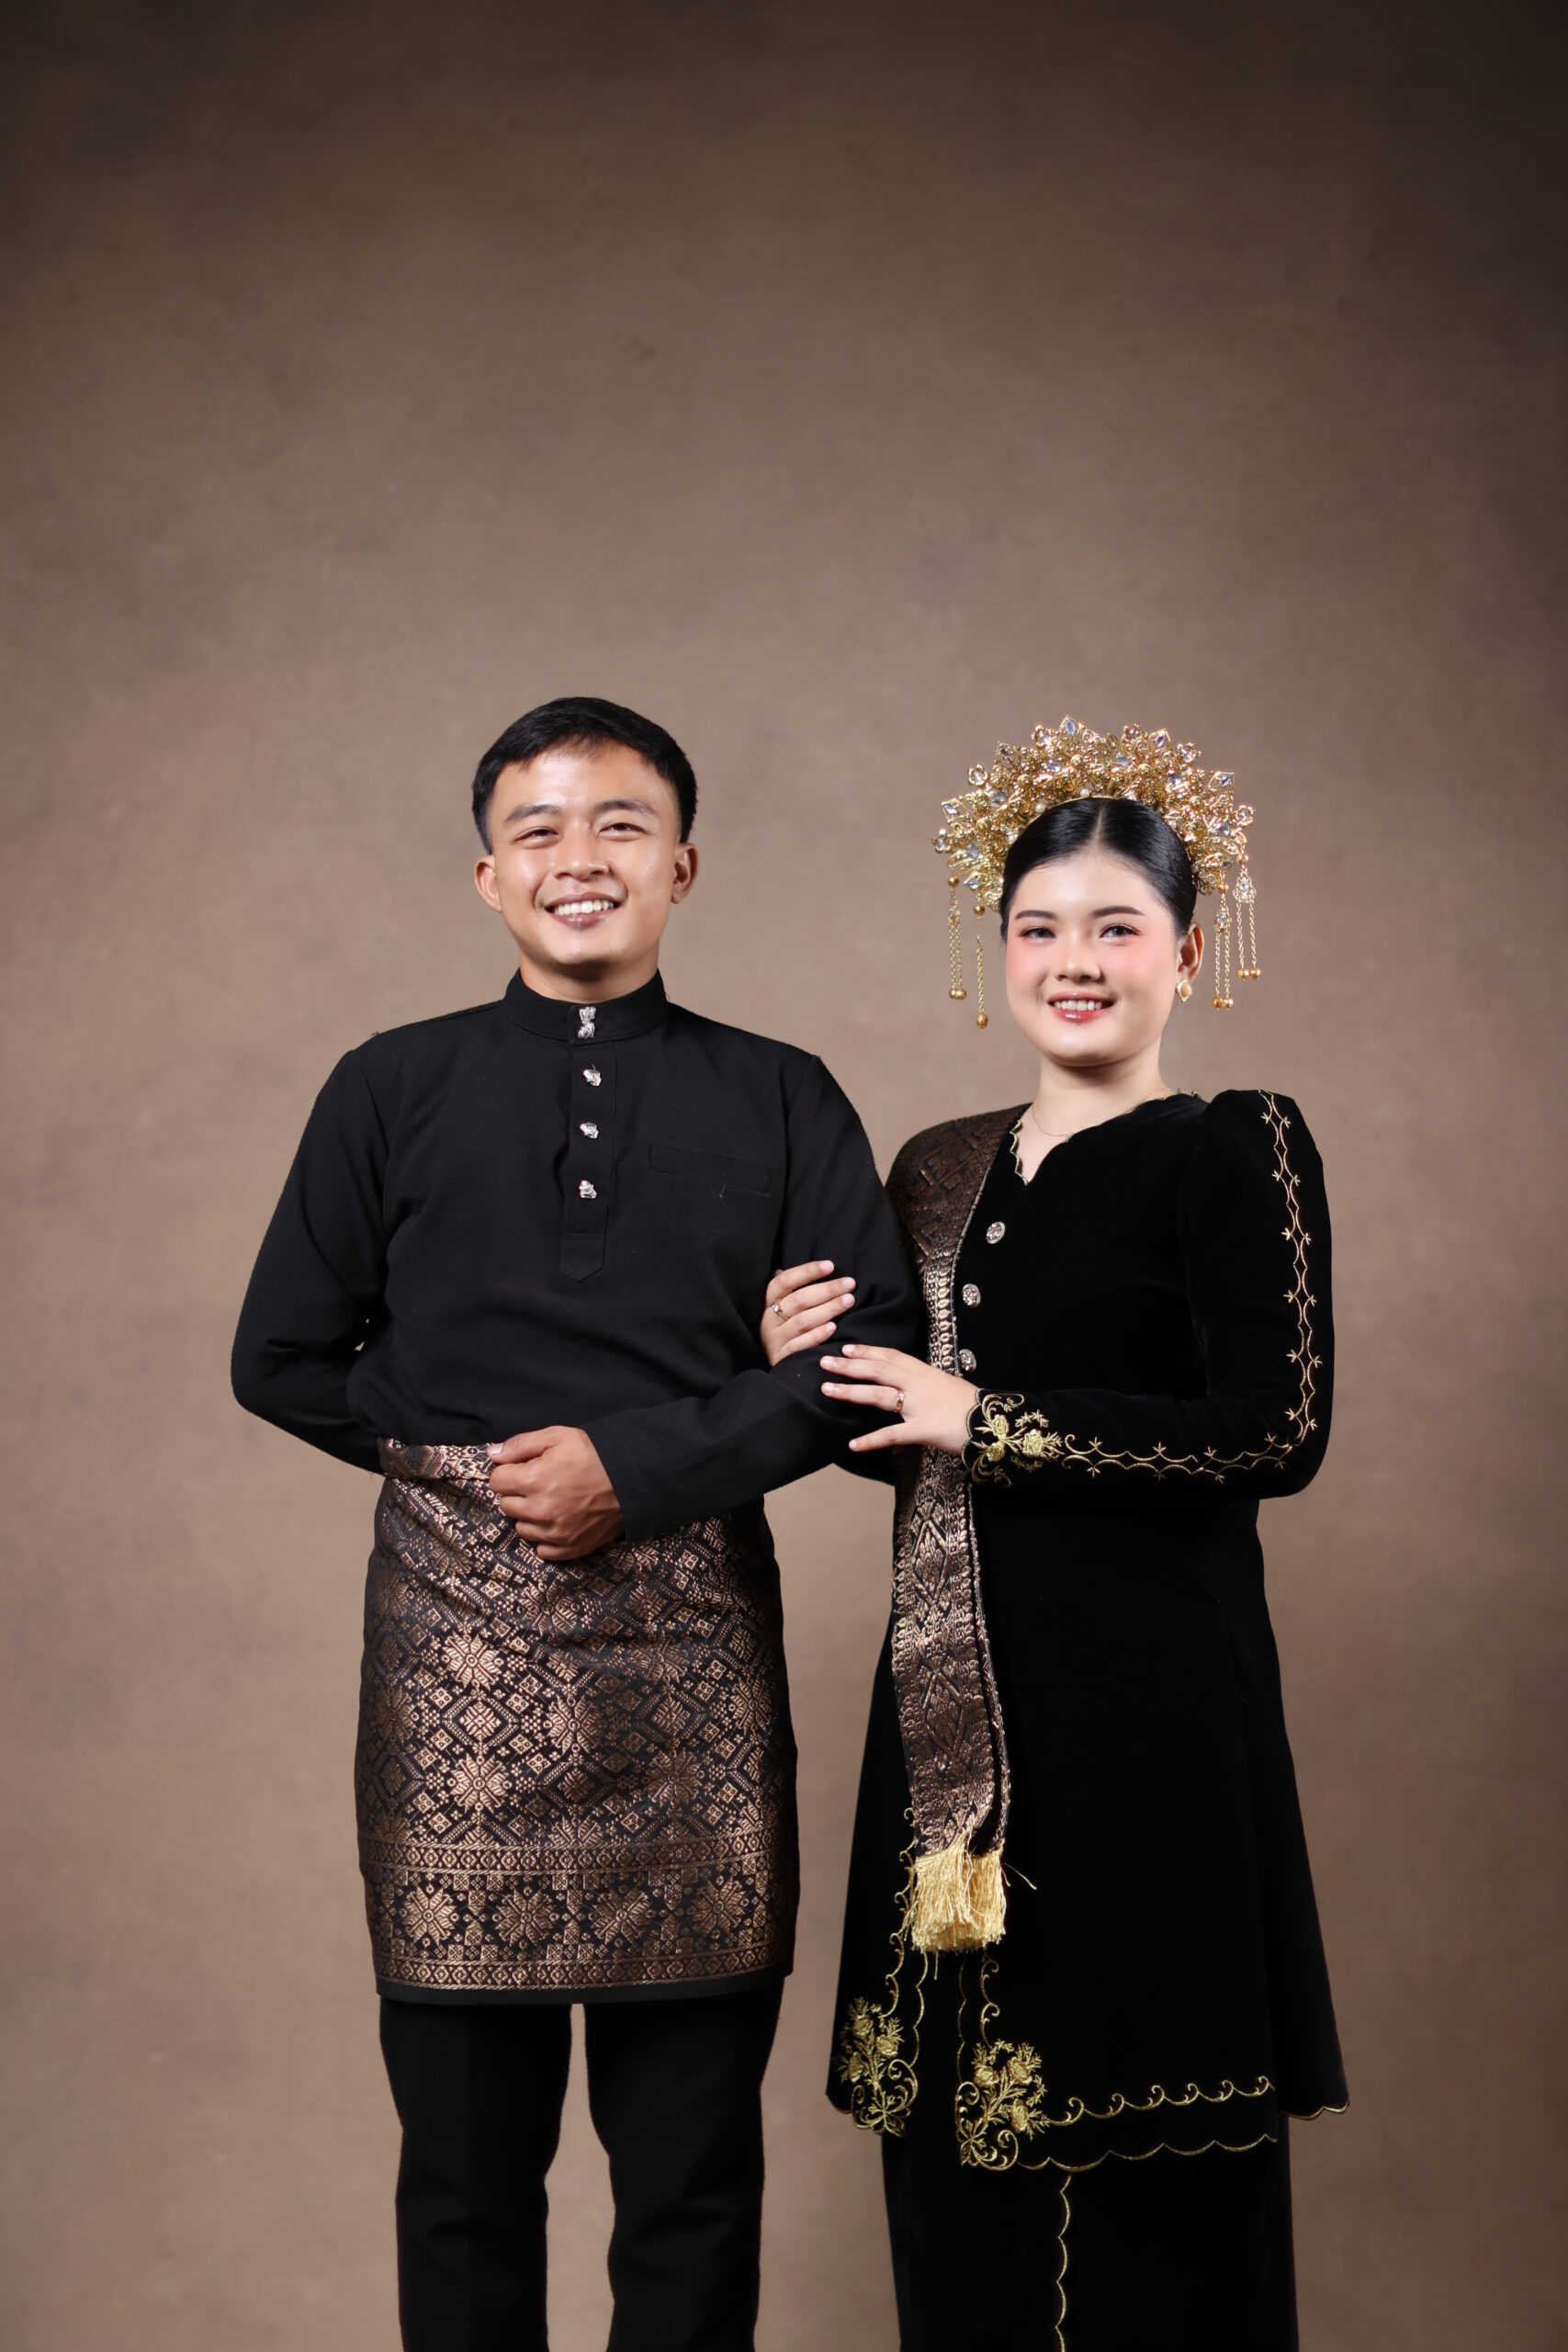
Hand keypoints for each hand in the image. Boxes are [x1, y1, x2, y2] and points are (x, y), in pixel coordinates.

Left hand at [486, 1427, 624, 1560]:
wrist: (632, 1479)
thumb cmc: (595, 1454)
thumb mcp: (557, 1436)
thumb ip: (520, 1444)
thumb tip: (492, 1454)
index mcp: (534, 1480)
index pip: (496, 1481)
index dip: (509, 1472)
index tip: (523, 1470)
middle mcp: (540, 1510)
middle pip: (506, 1505)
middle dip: (518, 1493)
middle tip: (540, 1483)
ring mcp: (554, 1532)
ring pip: (521, 1528)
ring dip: (530, 1516)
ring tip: (551, 1501)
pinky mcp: (568, 1548)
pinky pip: (540, 1549)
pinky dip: (545, 1537)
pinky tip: (558, 1521)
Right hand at [761, 1260, 856, 1364]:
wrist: (768, 1367)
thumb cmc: (780, 1327)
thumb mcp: (777, 1307)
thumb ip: (786, 1289)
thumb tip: (790, 1269)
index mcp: (766, 1302)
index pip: (784, 1281)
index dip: (807, 1272)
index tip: (830, 1265)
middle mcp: (768, 1319)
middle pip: (799, 1300)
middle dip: (827, 1290)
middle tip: (849, 1284)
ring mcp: (774, 1340)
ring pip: (803, 1321)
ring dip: (828, 1309)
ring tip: (849, 1300)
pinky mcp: (780, 1358)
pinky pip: (799, 1346)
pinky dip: (817, 1336)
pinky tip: (833, 1328)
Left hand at [820, 1345, 978, 1455]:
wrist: (994, 1422)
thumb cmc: (971, 1406)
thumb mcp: (946, 1386)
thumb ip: (924, 1384)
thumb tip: (906, 1386)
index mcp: (925, 1372)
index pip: (891, 1356)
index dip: (867, 1351)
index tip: (846, 1347)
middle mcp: (919, 1384)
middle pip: (878, 1369)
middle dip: (849, 1365)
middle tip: (824, 1361)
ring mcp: (919, 1406)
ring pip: (879, 1395)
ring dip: (850, 1392)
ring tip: (826, 1390)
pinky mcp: (923, 1429)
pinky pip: (892, 1435)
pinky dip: (870, 1441)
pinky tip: (852, 1444)